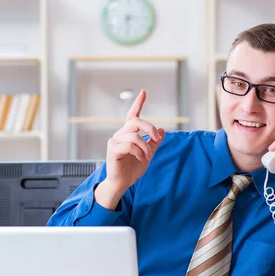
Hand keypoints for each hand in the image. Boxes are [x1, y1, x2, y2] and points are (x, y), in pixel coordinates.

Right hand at [95, 90, 165, 208]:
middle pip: (136, 121)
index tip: (144, 92)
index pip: (133, 115)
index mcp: (129, 134)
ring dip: (146, 147)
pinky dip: (139, 152)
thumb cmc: (132, 169)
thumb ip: (154, 143)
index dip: (138, 103)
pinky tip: (141, 159)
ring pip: (134, 135)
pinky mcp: (112, 149)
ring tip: (147, 156)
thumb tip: (162, 130)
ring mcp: (115, 141)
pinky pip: (129, 145)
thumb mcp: (148, 154)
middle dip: (149, 128)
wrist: (122, 183)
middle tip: (155, 138)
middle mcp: (121, 134)